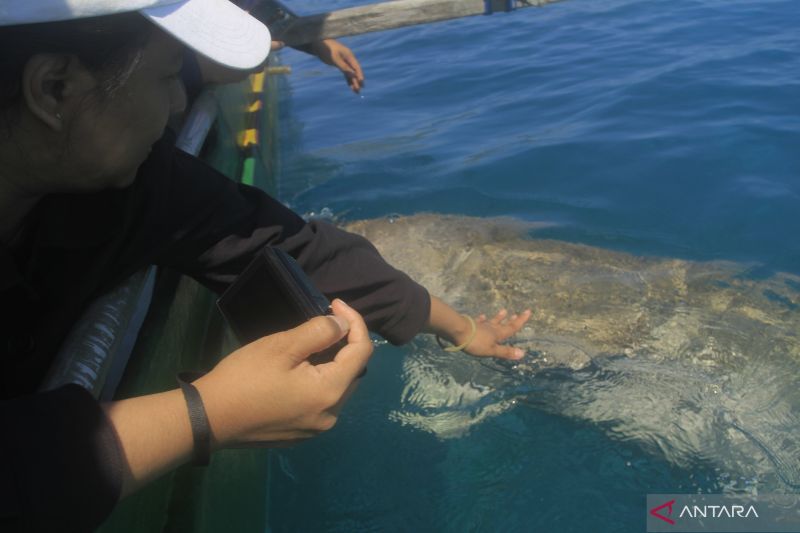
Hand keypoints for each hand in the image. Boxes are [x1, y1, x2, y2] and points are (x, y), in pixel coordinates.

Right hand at [194, 299, 371, 447]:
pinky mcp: (301, 434)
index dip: (355, 322)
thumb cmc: (244, 378)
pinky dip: (319, 381)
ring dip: (333, 363)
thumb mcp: (282, 346)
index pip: (362, 352)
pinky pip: (322, 402)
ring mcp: (315, 429)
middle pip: (353, 372)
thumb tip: (343, 325)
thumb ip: (319, 332)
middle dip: (345, 343)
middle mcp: (330, 415)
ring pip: (338, 388)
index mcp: (329, 393)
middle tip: (324, 321)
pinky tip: (300, 370)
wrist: (207, 419)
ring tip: (312, 342)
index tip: (335, 304)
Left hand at [310, 39, 364, 92]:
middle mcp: (348, 59)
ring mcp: (344, 61)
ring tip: (356, 92)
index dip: (359, 75)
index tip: (362, 83)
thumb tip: (353, 75)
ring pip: (350, 73)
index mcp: (349, 56)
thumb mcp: (335, 59)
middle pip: (354, 71)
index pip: (356, 67)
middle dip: (357, 81)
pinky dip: (348, 79)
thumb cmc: (327, 50)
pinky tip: (350, 86)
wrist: (319, 44)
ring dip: (353, 82)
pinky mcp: (340, 64)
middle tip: (359, 90)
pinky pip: (346, 73)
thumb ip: (344, 67)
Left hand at [461, 309, 531, 359]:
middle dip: (511, 320)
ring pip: (492, 321)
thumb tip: (523, 353)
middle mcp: (491, 328)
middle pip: (503, 324)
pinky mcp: (471, 325)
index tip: (528, 311)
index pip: (512, 328)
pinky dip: (482, 319)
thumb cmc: (476, 343)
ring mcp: (481, 326)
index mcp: (498, 334)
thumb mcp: (491, 350)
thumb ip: (505, 352)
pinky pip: (479, 321)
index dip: (520, 321)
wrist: (458, 331)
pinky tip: (482, 316)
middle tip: (517, 313)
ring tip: (504, 311)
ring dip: (498, 317)